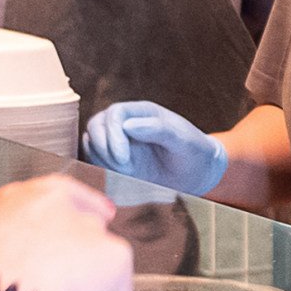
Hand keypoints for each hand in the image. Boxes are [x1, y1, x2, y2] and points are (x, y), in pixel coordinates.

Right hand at [85, 98, 227, 197]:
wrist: (199, 175)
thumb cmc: (195, 154)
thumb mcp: (183, 141)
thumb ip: (159, 130)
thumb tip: (128, 125)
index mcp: (143, 113)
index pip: (115, 114)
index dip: (113, 134)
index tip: (124, 157)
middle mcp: (127, 124)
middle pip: (96, 126)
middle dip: (104, 148)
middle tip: (124, 168)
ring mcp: (119, 142)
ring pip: (92, 143)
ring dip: (102, 159)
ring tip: (127, 173)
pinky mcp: (116, 160)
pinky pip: (96, 160)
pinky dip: (101, 168)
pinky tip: (121, 177)